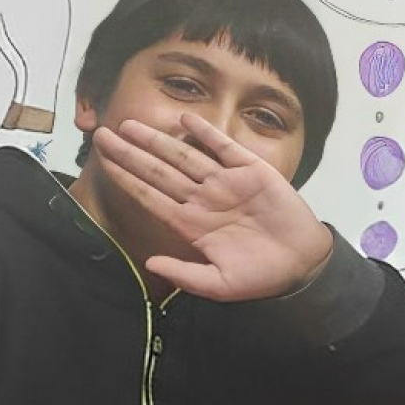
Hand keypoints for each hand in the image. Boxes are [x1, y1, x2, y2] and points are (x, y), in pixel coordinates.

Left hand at [93, 112, 333, 299]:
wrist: (302, 263)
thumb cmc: (261, 276)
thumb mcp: (220, 285)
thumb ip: (185, 274)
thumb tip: (150, 263)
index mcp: (191, 224)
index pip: (150, 196)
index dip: (126, 178)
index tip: (103, 161)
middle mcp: (202, 199)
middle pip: (159, 171)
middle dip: (130, 153)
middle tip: (101, 134)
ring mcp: (225, 183)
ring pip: (184, 156)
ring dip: (158, 140)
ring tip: (130, 124)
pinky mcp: (251, 171)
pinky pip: (224, 148)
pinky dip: (206, 132)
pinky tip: (185, 119)